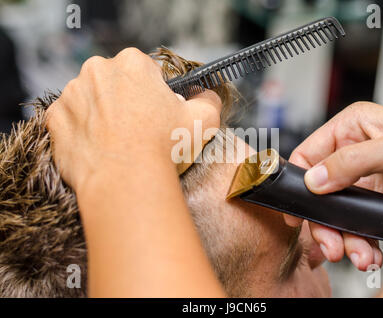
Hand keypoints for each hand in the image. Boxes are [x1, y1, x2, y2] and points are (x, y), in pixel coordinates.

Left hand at [45, 48, 224, 296]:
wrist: (126, 181)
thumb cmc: (165, 148)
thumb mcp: (205, 120)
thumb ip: (210, 99)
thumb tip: (205, 94)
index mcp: (132, 63)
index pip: (143, 72)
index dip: (152, 93)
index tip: (155, 114)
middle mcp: (96, 69)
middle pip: (114, 82)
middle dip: (124, 100)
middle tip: (137, 130)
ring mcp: (71, 93)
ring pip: (89, 99)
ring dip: (101, 114)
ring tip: (117, 142)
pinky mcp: (55, 118)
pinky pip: (68, 119)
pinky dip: (80, 130)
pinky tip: (97, 148)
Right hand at [287, 102, 382, 269]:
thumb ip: (354, 160)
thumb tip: (316, 179)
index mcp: (352, 129)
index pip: (309, 153)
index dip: (298, 182)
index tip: (298, 211)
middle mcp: (354, 154)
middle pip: (319, 191)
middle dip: (324, 221)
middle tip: (331, 243)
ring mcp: (365, 180)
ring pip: (336, 213)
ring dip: (343, 237)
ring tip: (358, 254)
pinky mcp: (377, 202)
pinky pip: (357, 225)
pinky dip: (360, 243)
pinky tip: (370, 252)